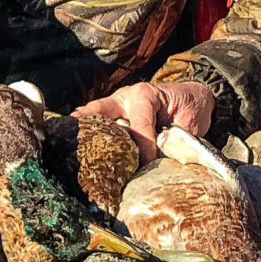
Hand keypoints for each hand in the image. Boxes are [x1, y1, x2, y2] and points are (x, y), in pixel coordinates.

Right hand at [73, 80, 214, 163]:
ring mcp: (117, 105)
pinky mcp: (115, 115)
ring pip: (95, 116)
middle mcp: (126, 97)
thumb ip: (175, 140)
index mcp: (145, 95)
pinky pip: (99, 123)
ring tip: (66, 145)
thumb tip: (159, 160)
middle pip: (100, 111)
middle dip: (86, 124)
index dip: (142, 147)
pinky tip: (75, 147)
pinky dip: (88, 133)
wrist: (194, 97)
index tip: (145, 165)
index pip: (139, 126)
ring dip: (83, 130)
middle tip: (72, 140)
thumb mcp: (190, 123)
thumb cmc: (191, 108)